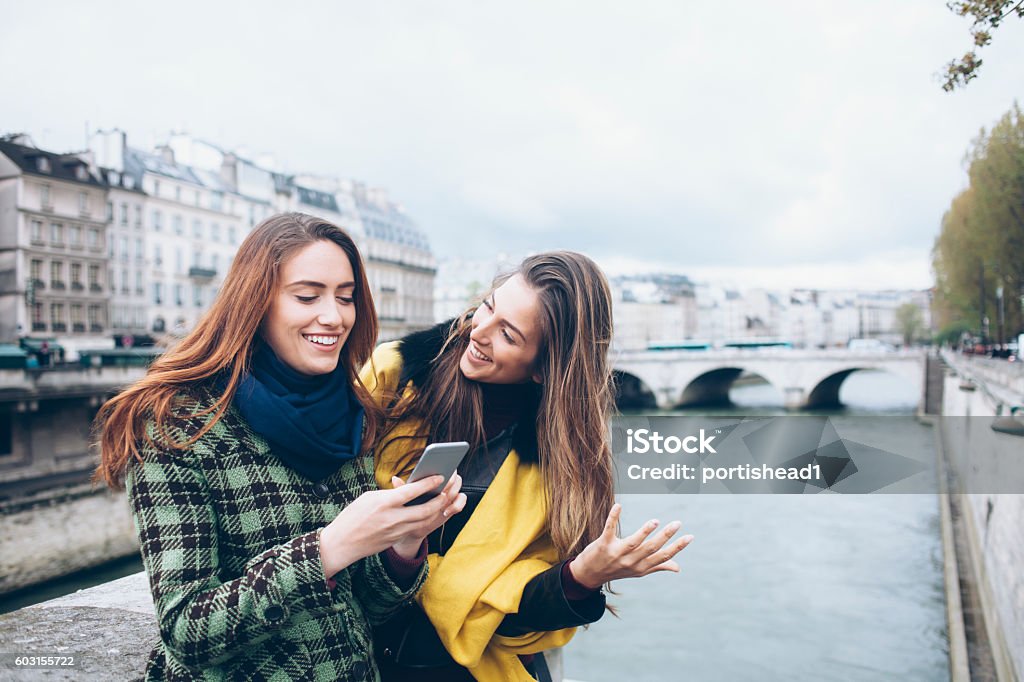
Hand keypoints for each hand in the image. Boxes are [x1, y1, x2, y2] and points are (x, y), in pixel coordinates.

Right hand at [319, 474, 465, 576]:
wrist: (342, 543)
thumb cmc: (352, 516)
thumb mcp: (369, 498)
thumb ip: (390, 494)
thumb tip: (407, 491)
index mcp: (384, 503)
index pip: (411, 491)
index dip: (428, 483)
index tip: (440, 476)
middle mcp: (392, 518)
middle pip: (425, 509)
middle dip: (440, 499)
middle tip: (449, 490)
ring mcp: (396, 531)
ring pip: (425, 521)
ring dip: (438, 510)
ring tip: (445, 500)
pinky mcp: (396, 540)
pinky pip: (416, 529)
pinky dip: (427, 520)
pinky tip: (433, 513)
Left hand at [389, 472, 465, 558]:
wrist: (413, 523)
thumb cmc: (409, 505)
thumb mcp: (404, 496)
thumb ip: (403, 488)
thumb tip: (395, 479)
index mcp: (433, 476)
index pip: (444, 464)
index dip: (445, 468)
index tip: (440, 476)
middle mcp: (444, 482)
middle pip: (455, 476)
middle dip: (451, 482)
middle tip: (443, 489)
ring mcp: (450, 493)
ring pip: (459, 488)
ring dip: (453, 494)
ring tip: (443, 502)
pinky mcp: (454, 504)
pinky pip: (461, 501)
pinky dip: (456, 505)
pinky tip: (445, 511)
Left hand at [568, 503, 693, 589]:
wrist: (589, 575)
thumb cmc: (617, 569)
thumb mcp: (638, 571)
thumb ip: (658, 566)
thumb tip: (678, 568)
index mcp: (642, 567)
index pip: (663, 557)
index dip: (677, 547)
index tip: (690, 536)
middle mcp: (631, 562)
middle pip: (651, 548)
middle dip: (665, 536)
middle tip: (677, 523)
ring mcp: (617, 553)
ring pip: (633, 542)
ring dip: (644, 531)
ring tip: (655, 521)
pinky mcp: (603, 544)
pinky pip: (609, 529)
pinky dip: (613, 517)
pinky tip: (618, 505)